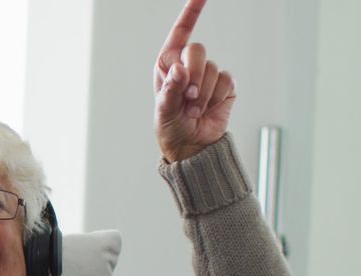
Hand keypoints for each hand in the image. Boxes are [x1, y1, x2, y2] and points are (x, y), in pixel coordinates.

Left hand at [153, 0, 236, 162]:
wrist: (192, 145)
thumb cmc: (171, 127)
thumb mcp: (164, 111)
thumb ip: (171, 90)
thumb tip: (179, 70)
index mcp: (168, 64)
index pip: (180, 32)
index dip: (192, 12)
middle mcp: (188, 65)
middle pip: (199, 50)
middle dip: (194, 76)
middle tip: (188, 98)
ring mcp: (208, 74)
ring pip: (214, 69)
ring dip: (204, 94)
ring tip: (194, 110)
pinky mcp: (226, 86)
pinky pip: (227, 81)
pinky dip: (217, 97)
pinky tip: (209, 108)